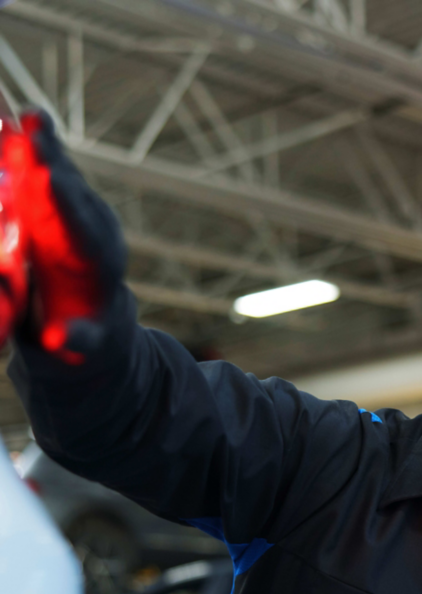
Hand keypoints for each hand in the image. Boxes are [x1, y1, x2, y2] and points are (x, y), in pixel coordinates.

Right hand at [0, 109, 125, 361]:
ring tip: (25, 112)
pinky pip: (39, 167)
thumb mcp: (88, 341)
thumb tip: (61, 340)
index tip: (54, 177)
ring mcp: (75, 207)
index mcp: (100, 258)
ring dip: (41, 140)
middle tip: (35, 124)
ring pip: (56, 169)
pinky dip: (24, 143)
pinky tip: (9, 116)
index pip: (83, 226)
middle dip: (53, 158)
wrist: (93, 305)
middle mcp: (92, 224)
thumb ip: (78, 338)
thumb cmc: (88, 327)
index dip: (67, 201)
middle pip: (71, 188)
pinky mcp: (57, 198)